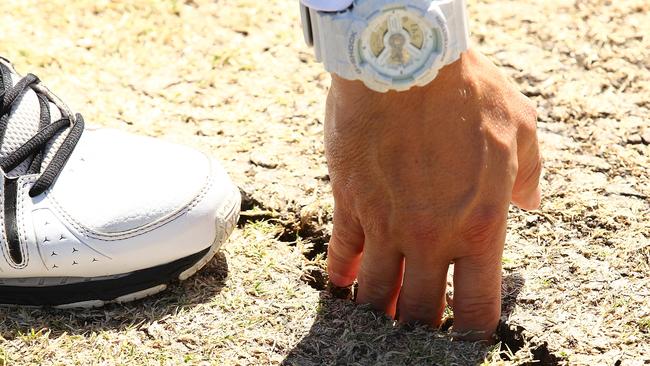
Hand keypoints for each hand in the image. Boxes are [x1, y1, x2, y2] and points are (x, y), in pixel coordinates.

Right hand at [324, 49, 540, 340]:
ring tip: (378, 319)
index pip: (475, 309)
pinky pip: (342, 255)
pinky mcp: (350, 205)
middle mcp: (430, 239)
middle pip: (419, 313)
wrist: (405, 68)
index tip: (463, 335)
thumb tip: (530, 202)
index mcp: (479, 229)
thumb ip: (528, 175)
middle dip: (418, 329)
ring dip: (377, 311)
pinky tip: (340, 287)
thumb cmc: (468, 93)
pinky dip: (340, 277)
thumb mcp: (519, 129)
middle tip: (416, 328)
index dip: (470, 334)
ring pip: (376, 293)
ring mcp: (385, 226)